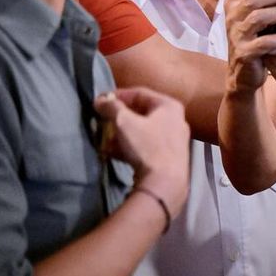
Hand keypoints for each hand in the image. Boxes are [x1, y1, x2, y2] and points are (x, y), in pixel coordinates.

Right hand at [94, 87, 190, 214]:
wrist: (164, 182)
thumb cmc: (147, 146)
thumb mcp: (125, 123)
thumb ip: (112, 108)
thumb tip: (100, 99)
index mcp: (169, 106)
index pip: (140, 93)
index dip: (118, 95)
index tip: (101, 101)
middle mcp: (175, 119)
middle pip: (141, 112)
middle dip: (119, 117)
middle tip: (102, 120)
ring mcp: (174, 139)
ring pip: (142, 130)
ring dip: (122, 134)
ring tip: (105, 139)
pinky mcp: (168, 157)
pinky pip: (145, 145)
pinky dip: (129, 146)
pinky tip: (113, 153)